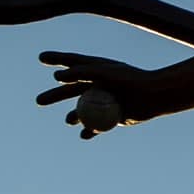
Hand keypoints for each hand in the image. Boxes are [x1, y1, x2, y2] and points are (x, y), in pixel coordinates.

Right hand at [35, 51, 159, 138]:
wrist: (155, 96)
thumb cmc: (131, 80)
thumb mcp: (104, 72)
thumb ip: (80, 72)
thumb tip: (57, 77)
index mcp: (98, 70)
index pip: (72, 62)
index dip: (56, 59)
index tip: (40, 58)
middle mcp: (100, 84)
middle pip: (71, 90)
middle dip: (54, 95)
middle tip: (38, 101)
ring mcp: (106, 101)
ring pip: (83, 110)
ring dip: (74, 116)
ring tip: (69, 120)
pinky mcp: (115, 116)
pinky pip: (98, 126)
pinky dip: (90, 130)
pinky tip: (84, 135)